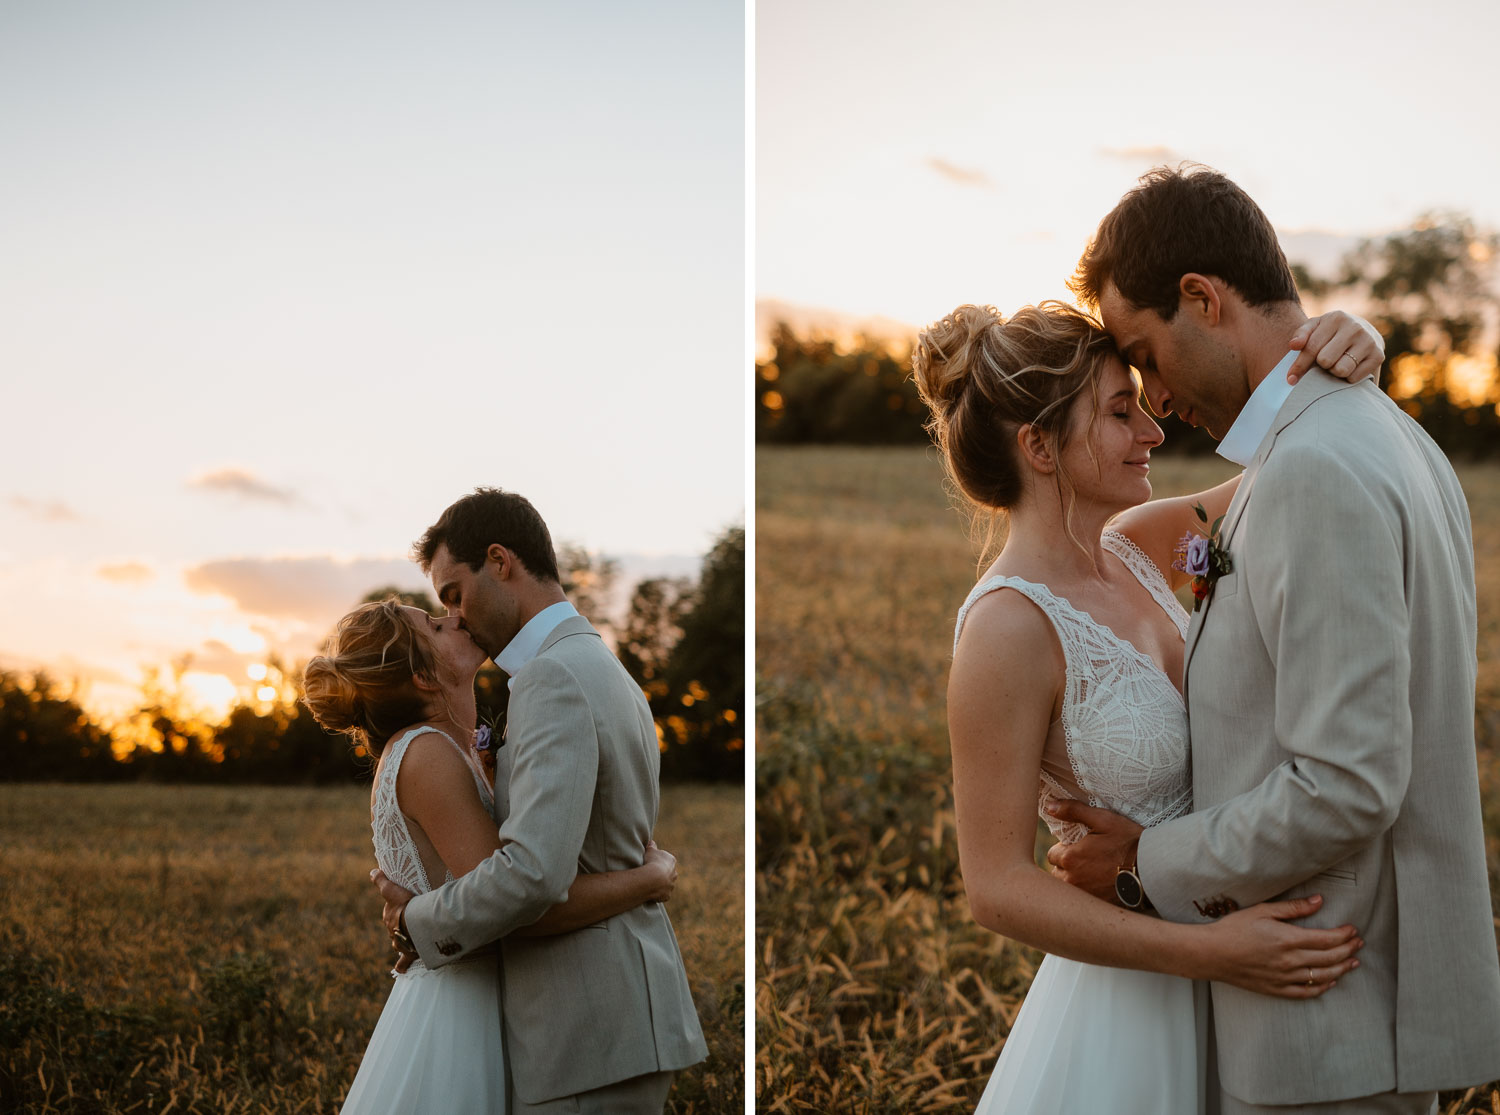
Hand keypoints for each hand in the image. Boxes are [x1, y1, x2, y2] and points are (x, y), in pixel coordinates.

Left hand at [371, 868, 417, 972]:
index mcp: (388, 918)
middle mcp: (391, 932)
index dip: (397, 910)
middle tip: (411, 920)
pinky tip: (402, 969)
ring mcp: (399, 943)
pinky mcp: (408, 954)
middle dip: (400, 926)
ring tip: (411, 938)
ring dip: (403, 941)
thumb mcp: (391, 889)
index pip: (390, 914)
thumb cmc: (405, 905)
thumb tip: (371, 872)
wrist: (416, 923)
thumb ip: (381, 881)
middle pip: (395, 928)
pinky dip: (402, 965)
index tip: (405, 906)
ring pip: (399, 943)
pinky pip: (403, 962)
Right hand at [642, 840, 677, 902]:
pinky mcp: (667, 895)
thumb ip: (652, 846)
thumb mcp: (650, 850)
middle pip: (669, 873)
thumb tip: (651, 842)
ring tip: (650, 884)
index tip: (652, 863)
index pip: (667, 861)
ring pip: (667, 885)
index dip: (659, 862)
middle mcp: (674, 873)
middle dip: (662, 874)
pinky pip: (662, 895)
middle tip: (652, 875)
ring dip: (660, 885)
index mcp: (671, 861)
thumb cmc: (651, 862)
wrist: (653, 879)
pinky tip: (651, 893)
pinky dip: (658, 895)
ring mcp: (671, 885)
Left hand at [1044, 800, 1143, 903]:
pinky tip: (1101, 885)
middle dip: (1066, 866)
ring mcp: (1084, 895)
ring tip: (1092, 872)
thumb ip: (1073, 811)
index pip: (1052, 854)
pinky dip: (1087, 893)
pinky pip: (1082, 900)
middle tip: (1086, 859)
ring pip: (1067, 888)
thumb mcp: (1103, 820)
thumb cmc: (1128, 842)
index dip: (1064, 849)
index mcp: (1070, 858)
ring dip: (1074, 880)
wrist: (1153, 870)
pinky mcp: (1096, 905)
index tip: (1078, 847)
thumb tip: (1049, 806)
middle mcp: (1072, 880)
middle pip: (1057, 873)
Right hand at [1202, 894, 1363, 998]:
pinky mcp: (1277, 989)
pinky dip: (1322, 988)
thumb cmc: (1234, 929)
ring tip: (1353, 962)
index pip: (1326, 939)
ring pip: (1322, 976)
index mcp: (1288, 939)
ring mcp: (1285, 977)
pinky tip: (1330, 982)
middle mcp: (1290, 961)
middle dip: (1348, 949)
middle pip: (1329, 957)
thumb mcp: (1262, 911)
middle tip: (1359, 943)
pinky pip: (1306, 992)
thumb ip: (1293, 908)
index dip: (1343, 935)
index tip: (1352, 929)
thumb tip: (1318, 901)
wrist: (1212, 953)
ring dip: (1342, 969)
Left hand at [1286, 311, 1384, 384]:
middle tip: (1325, 362)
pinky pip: (1353, 378)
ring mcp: (1368, 341)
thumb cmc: (1332, 333)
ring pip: (1340, 370)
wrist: (1365, 333)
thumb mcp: (1316, 328)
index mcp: (1336, 318)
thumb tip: (1294, 345)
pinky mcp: (1378, 356)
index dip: (1299, 366)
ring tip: (1337, 363)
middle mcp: (1354, 327)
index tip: (1290, 379)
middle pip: (1325, 360)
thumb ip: (1302, 334)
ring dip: (1334, 372)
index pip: (1312, 348)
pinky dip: (1348, 378)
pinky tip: (1350, 368)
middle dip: (1321, 365)